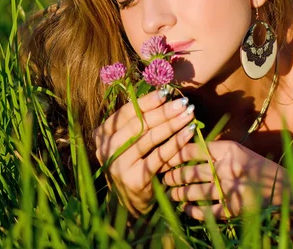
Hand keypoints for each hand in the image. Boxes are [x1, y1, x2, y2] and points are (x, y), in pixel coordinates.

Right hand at [93, 89, 196, 216]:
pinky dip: (176, 142)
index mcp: (102, 135)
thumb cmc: (136, 162)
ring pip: (149, 138)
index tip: (166, 92)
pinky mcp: (134, 179)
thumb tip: (163, 92)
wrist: (133, 200)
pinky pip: (159, 156)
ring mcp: (118, 165)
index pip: (126, 113)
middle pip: (139, 124)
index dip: (147, 101)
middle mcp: (106, 149)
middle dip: (164, 111)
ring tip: (190, 114)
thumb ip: (140, 120)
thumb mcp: (131, 141)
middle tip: (183, 102)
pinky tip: (189, 132)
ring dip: (172, 123)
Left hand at [161, 140, 290, 219]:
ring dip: (178, 193)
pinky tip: (185, 209)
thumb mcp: (240, 151)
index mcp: (229, 150)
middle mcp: (227, 168)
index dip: (175, 153)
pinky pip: (203, 211)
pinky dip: (191, 211)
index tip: (167, 157)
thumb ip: (216, 151)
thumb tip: (186, 149)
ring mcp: (229, 189)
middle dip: (173, 176)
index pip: (193, 149)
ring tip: (172, 192)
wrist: (284, 189)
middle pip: (189, 171)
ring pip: (192, 192)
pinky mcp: (231, 208)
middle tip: (166, 177)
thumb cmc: (259, 168)